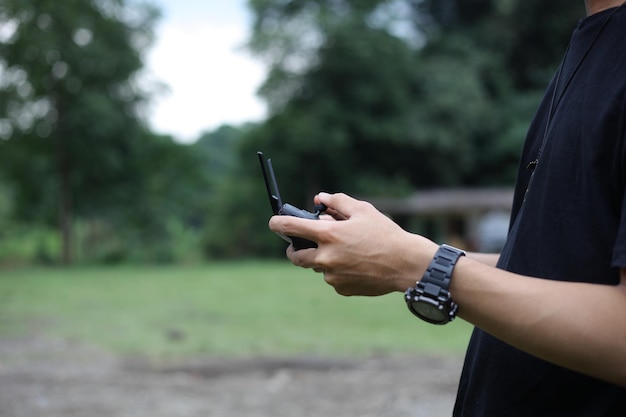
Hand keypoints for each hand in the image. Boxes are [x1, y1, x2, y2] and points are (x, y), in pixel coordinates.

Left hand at [269, 192, 438, 295]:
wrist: (405, 264)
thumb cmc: (385, 234)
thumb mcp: (363, 210)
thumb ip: (337, 202)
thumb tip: (319, 198)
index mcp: (328, 234)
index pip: (290, 227)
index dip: (277, 223)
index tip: (274, 223)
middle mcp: (325, 257)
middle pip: (295, 256)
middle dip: (295, 249)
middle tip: (303, 244)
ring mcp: (332, 276)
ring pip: (317, 267)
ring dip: (323, 259)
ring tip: (347, 252)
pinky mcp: (341, 289)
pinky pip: (332, 278)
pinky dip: (339, 272)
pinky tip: (357, 266)